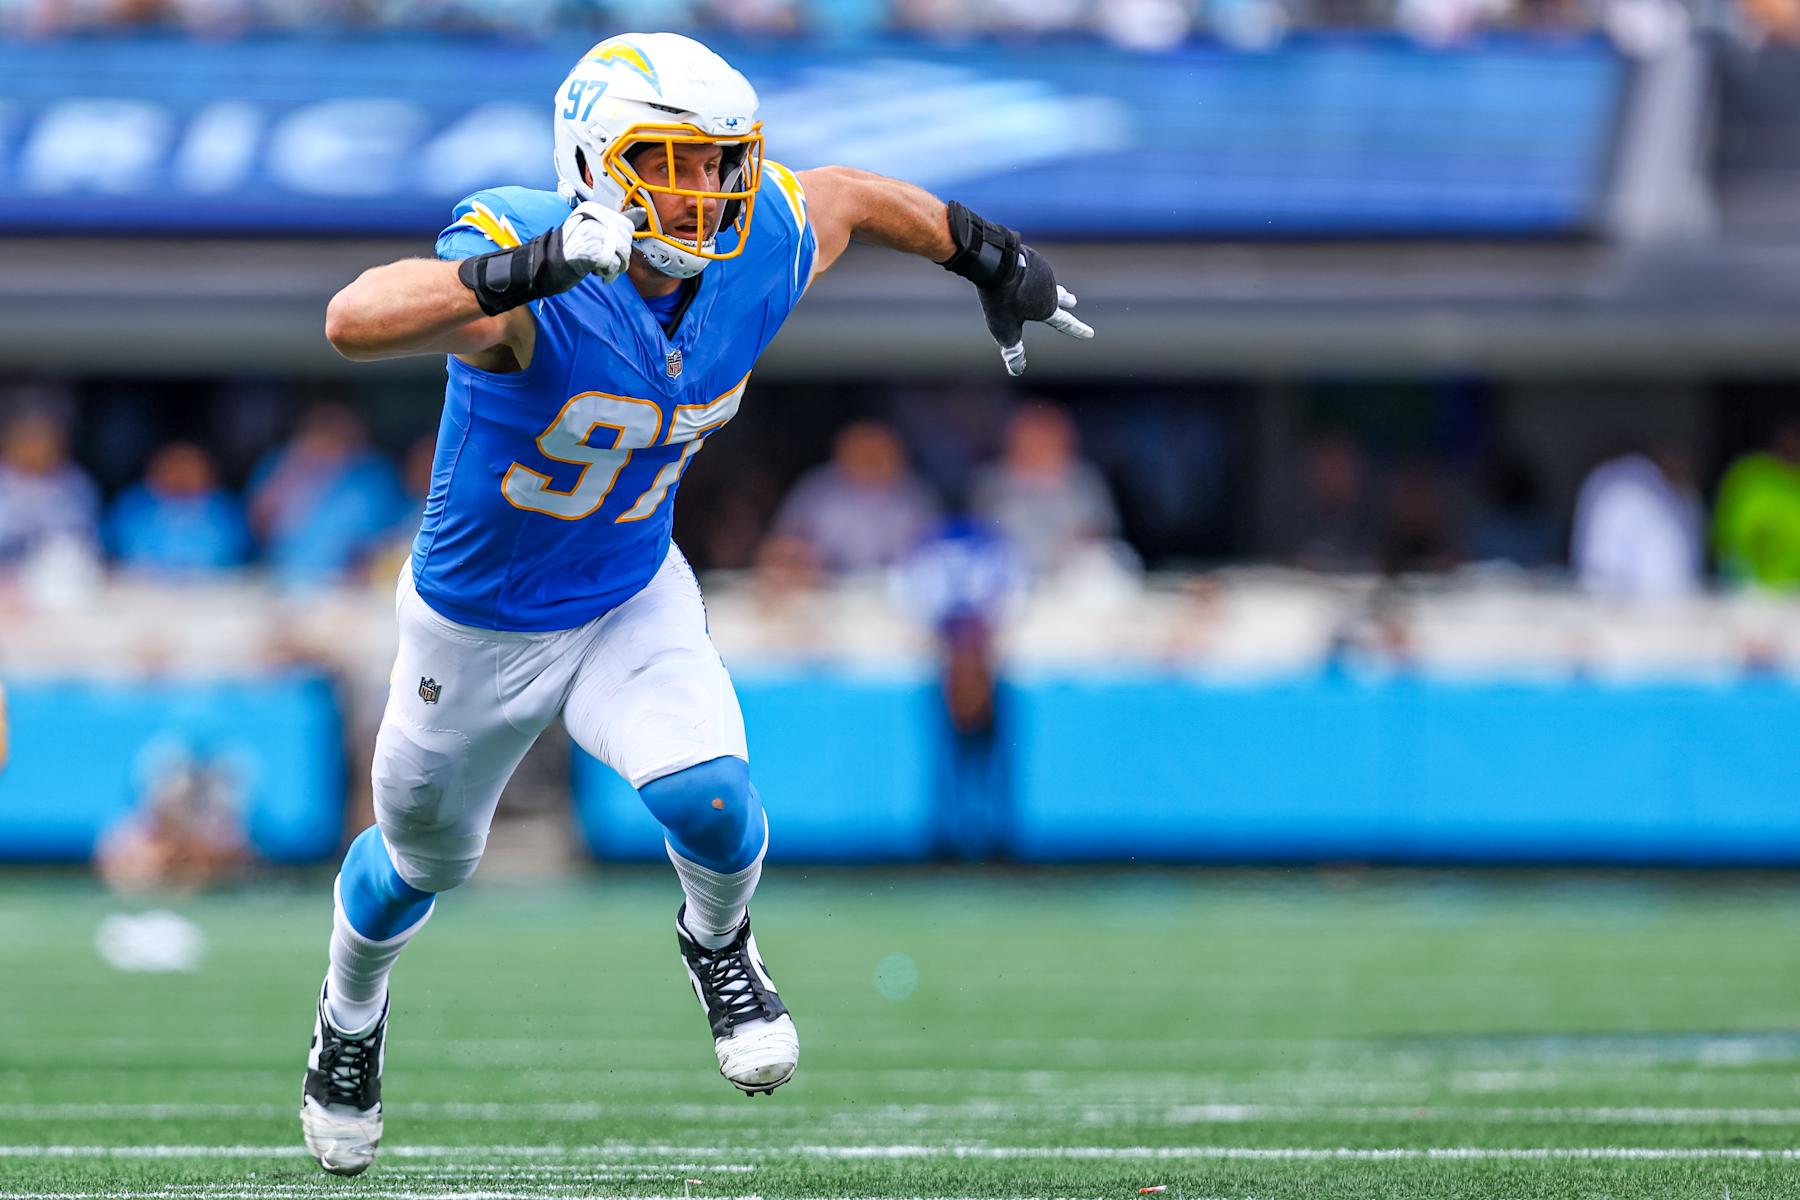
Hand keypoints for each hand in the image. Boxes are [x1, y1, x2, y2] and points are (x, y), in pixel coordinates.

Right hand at [559, 201, 635, 283]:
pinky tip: (597, 271)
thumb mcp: (590, 231)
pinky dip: (609, 273)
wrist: (546, 265)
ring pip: (624, 251)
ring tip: (602, 267)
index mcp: (592, 209)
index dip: (623, 241)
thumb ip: (613, 225)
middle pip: (626, 239)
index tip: (614, 249)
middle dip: (621, 255)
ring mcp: (593, 234)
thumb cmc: (568, 251)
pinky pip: (615, 264)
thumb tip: (642, 214)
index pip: (626, 224)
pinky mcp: (593, 251)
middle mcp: (593, 218)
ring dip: (617, 265)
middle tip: (608, 262)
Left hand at [976, 246, 1093, 375]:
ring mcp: (1041, 270)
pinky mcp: (1031, 256)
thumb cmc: (1002, 299)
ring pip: (1044, 280)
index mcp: (1047, 308)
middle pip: (1059, 297)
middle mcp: (1049, 288)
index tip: (1090, 334)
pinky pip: (1031, 267)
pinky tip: (1019, 268)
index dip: (1077, 330)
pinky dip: (1028, 271)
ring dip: (1044, 284)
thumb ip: (1013, 350)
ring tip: (1040, 285)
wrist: (998, 262)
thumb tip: (1016, 370)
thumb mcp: (1005, 330)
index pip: (1066, 323)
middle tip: (1072, 300)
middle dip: (1066, 301)